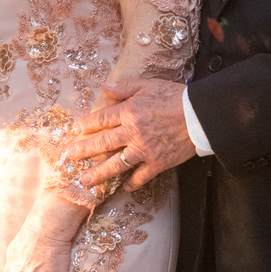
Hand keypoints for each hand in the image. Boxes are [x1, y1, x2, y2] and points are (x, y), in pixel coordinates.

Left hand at [64, 78, 194, 189]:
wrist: (201, 116)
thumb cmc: (176, 97)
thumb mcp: (149, 85)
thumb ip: (125, 87)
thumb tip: (105, 87)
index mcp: (129, 112)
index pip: (101, 119)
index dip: (86, 125)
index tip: (75, 131)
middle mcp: (133, 133)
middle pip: (103, 143)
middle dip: (84, 150)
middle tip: (69, 157)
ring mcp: (145, 150)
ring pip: (116, 164)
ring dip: (100, 173)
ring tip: (86, 180)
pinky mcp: (158, 163)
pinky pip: (141, 176)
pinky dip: (132, 183)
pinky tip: (124, 186)